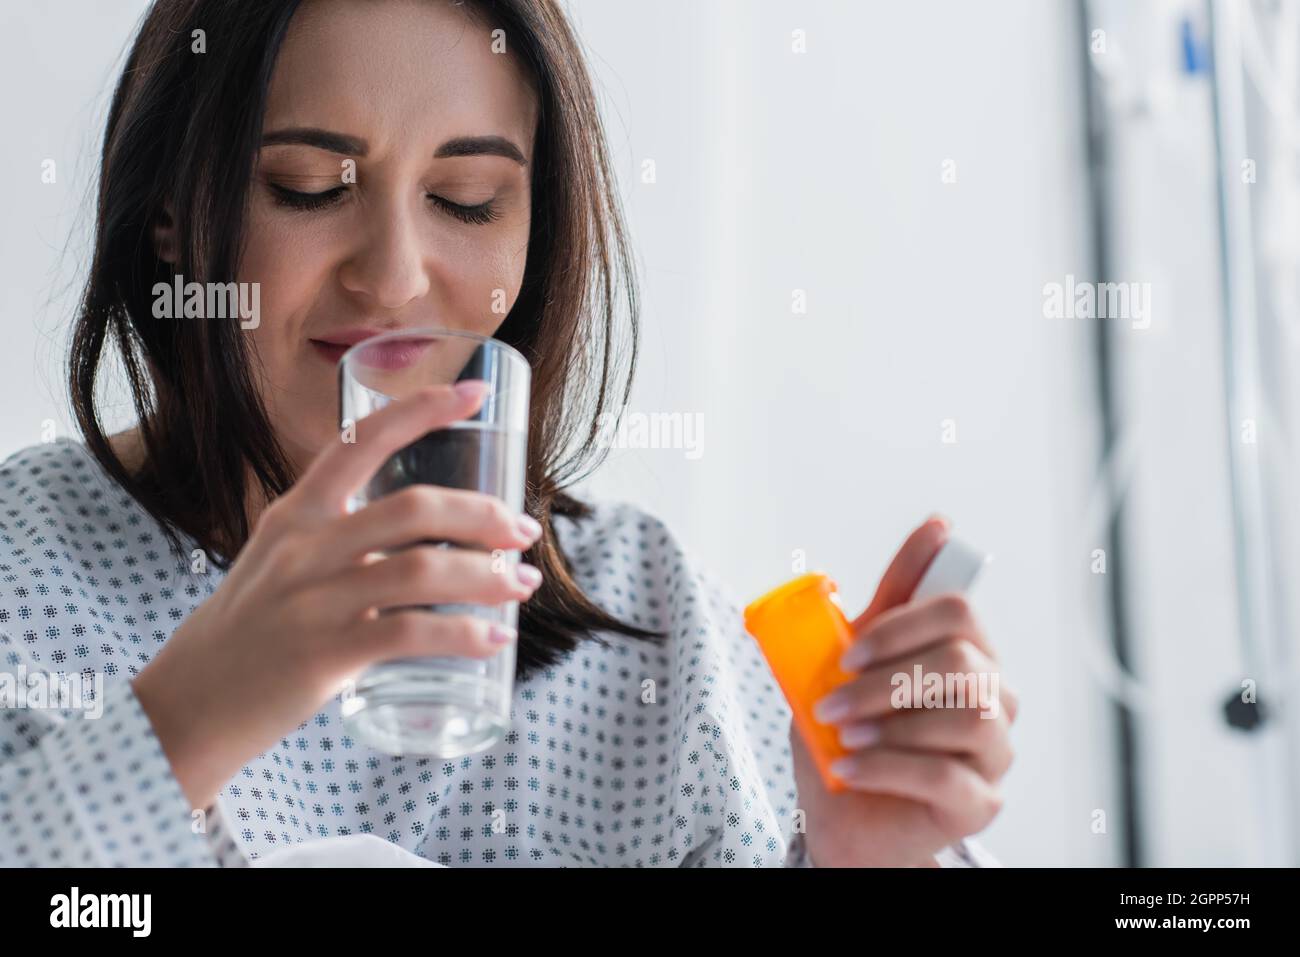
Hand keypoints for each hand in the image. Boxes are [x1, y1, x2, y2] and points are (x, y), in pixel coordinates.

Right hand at [132, 382, 544, 809]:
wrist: (191, 703)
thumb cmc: (250, 629)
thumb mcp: (281, 561)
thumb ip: (341, 539)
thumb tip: (426, 535)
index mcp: (296, 512)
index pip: (361, 441)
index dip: (421, 410)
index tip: (475, 393)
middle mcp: (305, 547)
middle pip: (414, 509)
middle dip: (483, 516)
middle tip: (525, 532)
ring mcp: (314, 600)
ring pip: (423, 572)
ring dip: (488, 578)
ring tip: (524, 588)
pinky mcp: (325, 653)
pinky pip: (412, 635)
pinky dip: (464, 635)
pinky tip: (494, 639)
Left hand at [793, 517, 1016, 866]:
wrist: (842, 815)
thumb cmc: (850, 733)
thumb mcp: (854, 662)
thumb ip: (886, 602)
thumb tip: (935, 527)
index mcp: (967, 653)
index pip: (959, 611)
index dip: (902, 623)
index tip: (848, 651)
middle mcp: (993, 697)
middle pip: (961, 661)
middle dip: (884, 679)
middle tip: (830, 701)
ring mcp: (994, 751)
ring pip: (966, 716)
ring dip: (890, 722)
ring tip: (842, 734)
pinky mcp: (980, 801)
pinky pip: (946, 775)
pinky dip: (887, 766)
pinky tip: (849, 767)